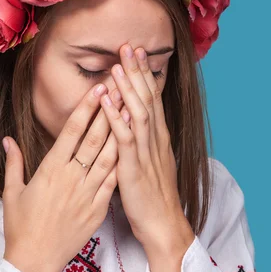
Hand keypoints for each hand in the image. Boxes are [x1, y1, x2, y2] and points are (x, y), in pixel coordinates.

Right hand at [1, 83, 129, 271]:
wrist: (35, 261)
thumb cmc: (21, 227)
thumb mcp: (13, 192)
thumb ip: (14, 162)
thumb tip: (8, 139)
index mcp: (50, 169)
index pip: (72, 131)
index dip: (87, 107)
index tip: (98, 88)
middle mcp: (72, 177)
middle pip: (95, 138)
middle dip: (109, 110)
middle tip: (121, 88)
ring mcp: (88, 193)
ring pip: (109, 157)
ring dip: (122, 132)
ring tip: (132, 110)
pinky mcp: (98, 209)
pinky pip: (114, 181)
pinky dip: (123, 163)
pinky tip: (133, 147)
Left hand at [99, 43, 194, 257]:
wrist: (163, 225)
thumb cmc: (155, 197)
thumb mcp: (153, 163)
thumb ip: (145, 141)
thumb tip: (137, 124)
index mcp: (158, 139)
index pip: (152, 100)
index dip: (144, 75)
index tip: (136, 54)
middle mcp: (155, 141)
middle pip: (147, 99)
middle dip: (137, 72)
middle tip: (129, 46)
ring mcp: (145, 153)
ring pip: (138, 113)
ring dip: (127, 88)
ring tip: (118, 66)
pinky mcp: (133, 168)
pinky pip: (124, 138)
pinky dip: (116, 117)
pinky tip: (107, 101)